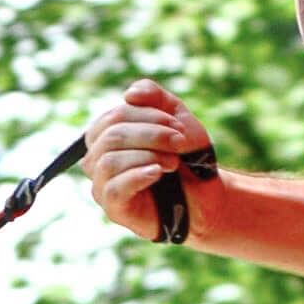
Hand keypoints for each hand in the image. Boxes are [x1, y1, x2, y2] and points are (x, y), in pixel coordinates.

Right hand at [85, 79, 213, 239]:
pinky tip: (158, 172)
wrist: (205, 193)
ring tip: (174, 162)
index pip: (114, 117)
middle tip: (179, 142)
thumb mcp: (175, 117)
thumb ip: (154, 96)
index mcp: (106, 135)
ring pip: (109, 162)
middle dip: (151, 135)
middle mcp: (98, 159)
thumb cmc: (187, 156)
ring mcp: (102, 185)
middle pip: (111, 137)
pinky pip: (114, 189)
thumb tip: (128, 95)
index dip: (147, 116)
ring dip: (148, 156)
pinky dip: (138, 176)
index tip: (178, 125)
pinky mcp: (113, 208)